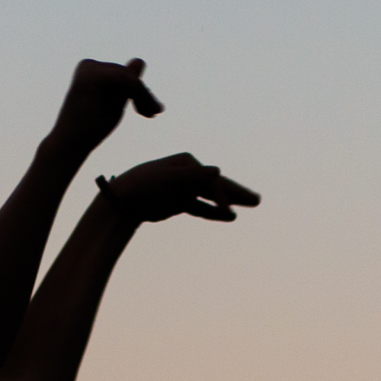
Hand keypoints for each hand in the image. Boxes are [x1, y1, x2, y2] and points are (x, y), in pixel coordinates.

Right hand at [49, 57, 163, 155]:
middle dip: (143, 94)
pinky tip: (143, 112)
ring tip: (150, 114)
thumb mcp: (115, 102)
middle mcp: (88, 65)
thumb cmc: (91, 129)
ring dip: (144, 96)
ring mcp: (88, 69)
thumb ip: (127, 84)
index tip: (152, 111)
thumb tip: (140, 60)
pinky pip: (127, 80)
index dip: (141, 91)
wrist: (71, 144)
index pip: (125, 73)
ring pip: (130, 77)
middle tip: (153, 114)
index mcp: (91, 70)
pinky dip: (139, 95)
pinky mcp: (92, 76)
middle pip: (128, 73)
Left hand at [95, 153, 258, 223]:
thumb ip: (194, 177)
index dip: (222, 196)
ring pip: (212, 197)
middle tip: (258, 200)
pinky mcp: (179, 202)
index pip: (212, 181)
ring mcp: (185, 189)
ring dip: (229, 203)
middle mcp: (189, 174)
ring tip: (251, 205)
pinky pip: (202, 208)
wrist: (122, 201)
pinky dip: (214, 213)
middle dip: (237, 193)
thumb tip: (217, 171)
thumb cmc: (143, 186)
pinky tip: (229, 217)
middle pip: (218, 185)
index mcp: (188, 163)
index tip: (228, 211)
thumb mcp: (168, 180)